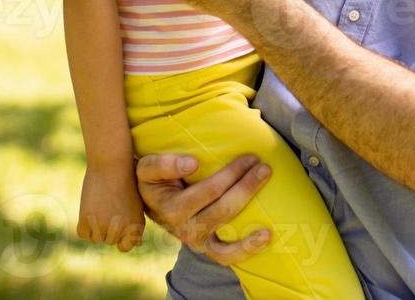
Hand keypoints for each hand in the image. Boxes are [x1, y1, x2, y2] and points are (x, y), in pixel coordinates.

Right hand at [77, 164, 146, 251]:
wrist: (112, 164)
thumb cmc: (127, 180)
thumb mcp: (137, 204)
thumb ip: (135, 225)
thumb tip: (137, 245)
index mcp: (135, 226)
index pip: (125, 247)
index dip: (120, 236)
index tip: (117, 222)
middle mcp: (120, 229)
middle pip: (108, 240)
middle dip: (107, 227)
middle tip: (108, 206)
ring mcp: (103, 225)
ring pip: (95, 238)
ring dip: (95, 226)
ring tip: (101, 205)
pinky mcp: (87, 218)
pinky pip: (83, 233)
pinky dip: (84, 224)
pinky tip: (90, 209)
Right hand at [134, 152, 273, 265]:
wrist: (152, 203)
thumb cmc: (154, 180)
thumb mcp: (147, 168)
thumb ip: (163, 164)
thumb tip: (193, 163)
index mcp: (171, 208)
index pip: (208, 191)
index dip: (230, 174)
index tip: (248, 157)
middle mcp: (185, 228)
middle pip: (223, 208)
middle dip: (246, 185)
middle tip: (262, 165)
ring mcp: (198, 240)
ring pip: (228, 228)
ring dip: (250, 205)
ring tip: (266, 186)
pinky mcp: (207, 248)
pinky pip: (227, 256)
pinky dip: (247, 248)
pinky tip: (266, 235)